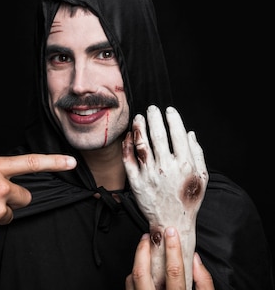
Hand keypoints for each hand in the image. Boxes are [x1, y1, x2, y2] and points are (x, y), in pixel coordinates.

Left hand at [123, 105, 208, 288]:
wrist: (172, 221)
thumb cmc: (188, 199)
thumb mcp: (202, 177)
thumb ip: (197, 154)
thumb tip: (190, 133)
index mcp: (185, 165)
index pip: (177, 135)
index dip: (173, 119)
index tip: (169, 110)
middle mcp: (166, 167)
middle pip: (158, 135)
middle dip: (154, 118)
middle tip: (152, 108)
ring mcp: (149, 174)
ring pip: (141, 144)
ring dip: (139, 127)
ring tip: (138, 117)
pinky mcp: (135, 181)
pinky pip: (128, 159)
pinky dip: (128, 145)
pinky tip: (129, 136)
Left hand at [126, 227, 213, 289]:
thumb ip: (203, 282)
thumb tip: (196, 260)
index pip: (173, 272)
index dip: (172, 250)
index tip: (171, 232)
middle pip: (142, 273)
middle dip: (142, 251)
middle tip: (148, 236)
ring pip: (132, 279)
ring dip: (137, 261)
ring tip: (143, 248)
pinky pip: (130, 287)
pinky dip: (134, 275)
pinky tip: (142, 270)